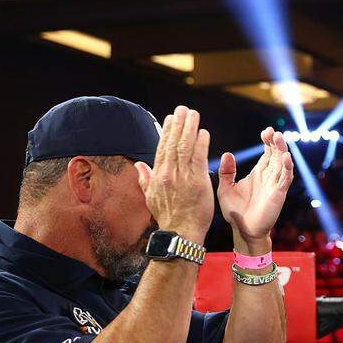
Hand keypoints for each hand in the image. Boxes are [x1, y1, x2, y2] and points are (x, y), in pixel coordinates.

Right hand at [134, 105, 214, 244]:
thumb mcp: (150, 197)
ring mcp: (182, 177)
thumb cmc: (168, 216)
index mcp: (157, 176)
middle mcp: (168, 174)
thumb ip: (145, 178)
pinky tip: (204, 133)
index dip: (166, 132)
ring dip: (190, 129)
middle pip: (173, 144)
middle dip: (178, 124)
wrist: (181, 233)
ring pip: (185, 147)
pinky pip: (199, 159)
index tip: (170, 118)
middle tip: (183, 109)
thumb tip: (138, 165)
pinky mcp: (197, 182)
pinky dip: (201, 144)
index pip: (161, 149)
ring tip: (194, 114)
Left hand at [217, 127, 294, 251]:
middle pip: (277, 155)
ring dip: (283, 151)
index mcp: (259, 173)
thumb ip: (227, 172)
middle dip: (276, 142)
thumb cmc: (235, 210)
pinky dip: (287, 168)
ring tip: (279, 138)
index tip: (265, 131)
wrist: (242, 230)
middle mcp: (269, 177)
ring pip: (283, 164)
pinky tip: (285, 157)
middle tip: (272, 132)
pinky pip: (285, 179)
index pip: (267, 153)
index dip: (268, 141)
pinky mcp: (278, 194)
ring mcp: (275, 185)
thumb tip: (227, 154)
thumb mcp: (225, 188)